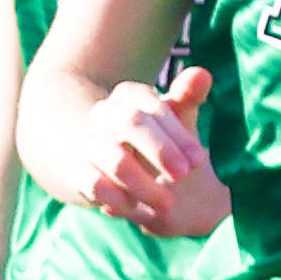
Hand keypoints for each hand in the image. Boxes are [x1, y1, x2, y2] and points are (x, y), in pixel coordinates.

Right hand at [80, 67, 225, 236]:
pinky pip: (96, 185)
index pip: (154, 110)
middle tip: (184, 175)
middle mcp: (104, 114)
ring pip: (116, 161)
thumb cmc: (152, 136)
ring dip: (145, 184)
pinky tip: (136, 206)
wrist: (110, 162)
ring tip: (167, 202)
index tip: (198, 160)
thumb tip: (202, 73)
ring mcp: (88, 142)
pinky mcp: (78, 172)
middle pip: (131, 125)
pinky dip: (118, 198)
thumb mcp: (174, 117)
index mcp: (129, 95)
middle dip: (161, 152)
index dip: (178, 136)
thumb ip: (188, 96)